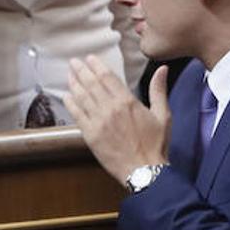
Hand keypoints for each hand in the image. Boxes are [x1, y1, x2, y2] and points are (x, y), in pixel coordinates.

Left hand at [64, 57, 170, 182]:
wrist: (144, 171)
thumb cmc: (156, 145)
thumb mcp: (163, 115)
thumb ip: (158, 90)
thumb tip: (162, 69)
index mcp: (127, 102)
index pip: (107, 77)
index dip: (96, 65)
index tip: (89, 58)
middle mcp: (110, 109)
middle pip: (91, 84)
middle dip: (81, 70)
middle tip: (74, 62)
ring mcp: (98, 122)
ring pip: (82, 97)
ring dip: (74, 83)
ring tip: (69, 74)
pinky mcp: (90, 135)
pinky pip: (77, 115)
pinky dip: (70, 103)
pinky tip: (66, 95)